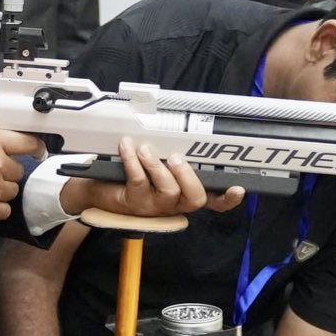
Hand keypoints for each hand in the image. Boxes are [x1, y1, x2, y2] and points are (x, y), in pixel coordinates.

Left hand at [60, 138, 245, 220]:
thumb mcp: (154, 163)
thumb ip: (171, 152)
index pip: (212, 202)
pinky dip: (133, 161)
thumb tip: (181, 128)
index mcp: (183, 194)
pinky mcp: (134, 203)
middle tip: (176, 158)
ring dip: (157, 166)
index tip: (239, 187)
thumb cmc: (131, 173)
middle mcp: (173, 204)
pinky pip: (139, 181)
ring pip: (168, 191)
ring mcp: (154, 206)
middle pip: (195, 199)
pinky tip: (127, 147)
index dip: (227, 198)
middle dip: (188, 176)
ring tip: (145, 149)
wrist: (97, 188)